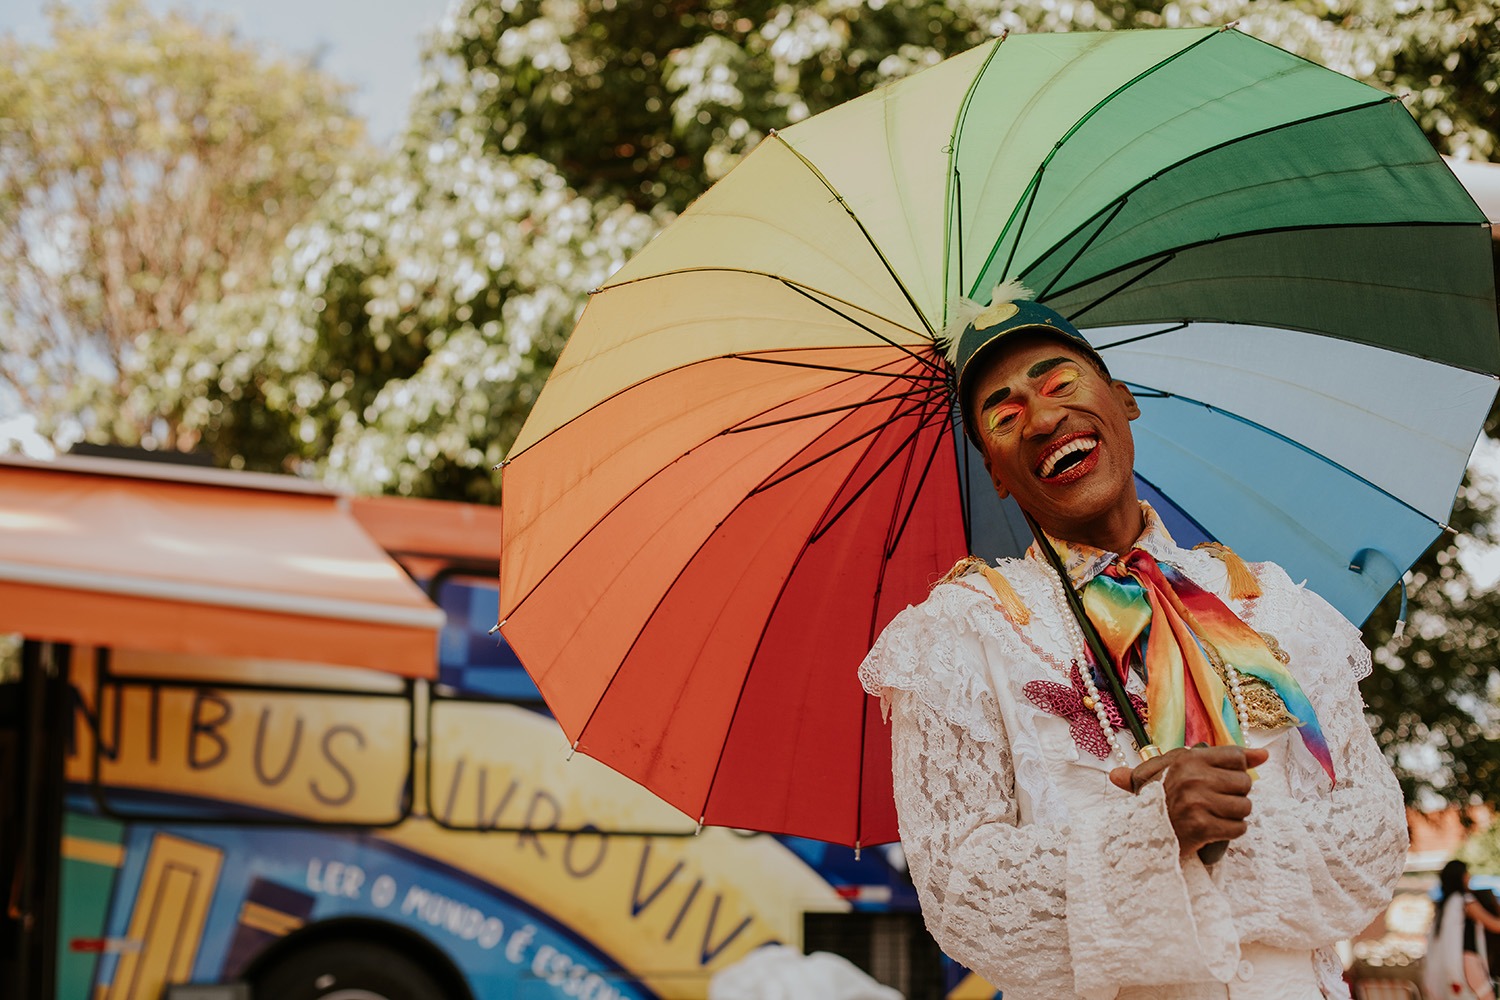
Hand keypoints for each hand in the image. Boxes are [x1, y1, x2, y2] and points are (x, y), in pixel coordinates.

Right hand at [1109, 745, 1268, 857]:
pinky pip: (1238, 828)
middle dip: (1234, 794)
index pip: (1236, 757)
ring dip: (1233, 815)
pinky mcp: (1202, 827)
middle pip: (1244, 782)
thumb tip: (1264, 755)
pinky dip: (1230, 831)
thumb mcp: (1180, 767)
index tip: (1223, 780)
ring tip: (1214, 815)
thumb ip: (1222, 757)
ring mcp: (1197, 803)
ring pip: (1244, 807)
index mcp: (1187, 759)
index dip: (1235, 770)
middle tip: (1214, 801)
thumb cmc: (1162, 797)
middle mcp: (1192, 778)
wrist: (1141, 832)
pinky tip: (1214, 829)